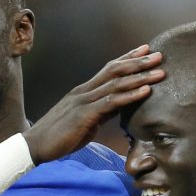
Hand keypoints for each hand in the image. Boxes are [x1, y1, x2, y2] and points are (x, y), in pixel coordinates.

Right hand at [23, 45, 164, 164]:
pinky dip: (131, 95)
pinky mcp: (84, 115)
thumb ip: (101, 112)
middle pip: (115, 70)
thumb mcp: (85, 121)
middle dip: (139, 62)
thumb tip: (118, 108)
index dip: (128, 58)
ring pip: (116, 84)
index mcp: (84, 91)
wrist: (34, 146)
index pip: (109, 69)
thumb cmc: (59, 136)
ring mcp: (84, 101)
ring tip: (160, 71)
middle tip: (160, 54)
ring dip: (140, 77)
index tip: (146, 50)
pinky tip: (146, 91)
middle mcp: (84, 91)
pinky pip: (111, 102)